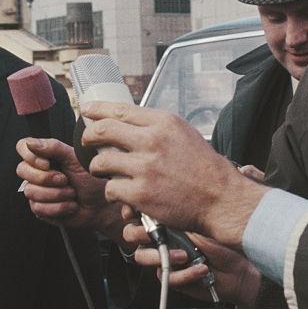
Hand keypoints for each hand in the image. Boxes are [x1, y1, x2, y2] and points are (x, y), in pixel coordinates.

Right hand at [15, 137, 126, 242]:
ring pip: (31, 191)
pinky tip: (70, 205)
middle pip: (22, 170)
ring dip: (57, 194)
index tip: (47, 163)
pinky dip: (59, 207)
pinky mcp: (40, 208)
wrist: (101, 205)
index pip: (22, 147)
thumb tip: (31, 142)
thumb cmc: (92, 180)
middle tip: (65, 180)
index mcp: (46, 155)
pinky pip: (39, 208)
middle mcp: (38, 171)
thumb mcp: (76, 159)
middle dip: (46, 178)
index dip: (31, 156)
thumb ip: (54, 147)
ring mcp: (37, 190)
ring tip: (71, 193)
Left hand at [80, 101, 267, 246]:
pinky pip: (111, 189)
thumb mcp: (183, 133)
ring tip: (104, 171)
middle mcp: (152, 141)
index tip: (86, 110)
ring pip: (101, 162)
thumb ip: (155, 126)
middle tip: (87, 142)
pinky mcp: (140, 194)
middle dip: (88, 137)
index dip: (97, 110)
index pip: (119, 110)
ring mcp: (145, 168)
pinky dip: (113, 192)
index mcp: (163, 122)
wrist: (221, 198)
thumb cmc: (203, 168)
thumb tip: (126, 121)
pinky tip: (120, 194)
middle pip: (102, 131)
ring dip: (98, 168)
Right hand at [120, 207, 261, 307]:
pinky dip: (185, 274)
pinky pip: (166, 276)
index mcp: (166, 216)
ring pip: (142, 257)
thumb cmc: (225, 237)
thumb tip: (156, 203)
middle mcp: (163, 236)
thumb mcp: (200, 218)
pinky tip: (201, 268)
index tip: (133, 211)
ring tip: (185, 256)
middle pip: (132, 234)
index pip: (138, 210)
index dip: (131, 210)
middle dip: (140, 234)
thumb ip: (177, 210)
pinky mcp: (173, 276)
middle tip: (154, 235)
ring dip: (162, 256)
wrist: (241, 268)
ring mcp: (165, 256)